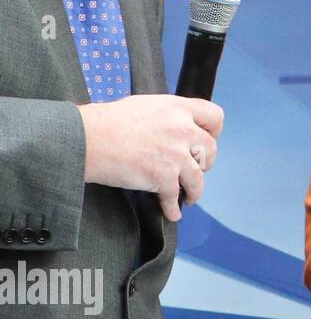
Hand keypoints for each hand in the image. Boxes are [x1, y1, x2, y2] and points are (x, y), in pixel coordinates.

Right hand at [79, 95, 222, 220]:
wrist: (87, 139)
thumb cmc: (107, 122)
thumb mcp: (145, 106)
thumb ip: (167, 116)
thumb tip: (173, 127)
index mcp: (178, 108)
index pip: (214, 116)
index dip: (214, 130)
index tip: (209, 139)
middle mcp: (182, 129)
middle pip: (210, 149)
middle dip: (205, 161)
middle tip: (196, 168)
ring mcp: (176, 154)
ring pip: (198, 178)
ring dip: (194, 190)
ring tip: (190, 196)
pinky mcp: (164, 177)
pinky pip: (174, 198)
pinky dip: (172, 209)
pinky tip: (172, 213)